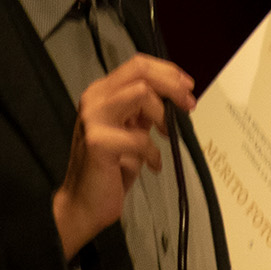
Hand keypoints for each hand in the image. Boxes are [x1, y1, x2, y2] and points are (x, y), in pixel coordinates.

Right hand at [51, 54, 196, 259]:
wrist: (83, 204)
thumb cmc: (109, 169)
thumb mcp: (131, 130)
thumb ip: (144, 110)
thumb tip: (175, 95)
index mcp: (102, 93)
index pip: (138, 65)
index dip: (168, 72)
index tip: (187, 88)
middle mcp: (94, 99)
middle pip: (140, 71)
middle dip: (172, 85)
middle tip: (188, 105)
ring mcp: (93, 119)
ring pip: (141, 93)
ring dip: (163, 114)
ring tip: (167, 135)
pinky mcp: (98, 142)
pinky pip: (140, 138)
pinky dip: (154, 153)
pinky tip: (153, 165)